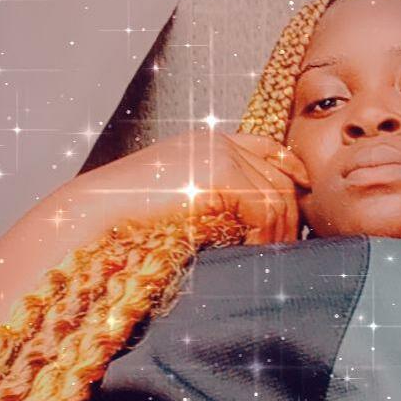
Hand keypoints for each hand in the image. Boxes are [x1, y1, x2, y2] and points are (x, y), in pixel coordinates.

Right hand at [116, 128, 310, 244]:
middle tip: (289, 246)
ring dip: (278, 232)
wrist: (96, 215)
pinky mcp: (221, 171)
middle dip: (290, 213)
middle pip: (278, 174)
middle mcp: (218, 143)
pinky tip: (253, 252)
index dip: (291, 166)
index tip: (304, 188)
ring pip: (275, 195)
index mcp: (208, 145)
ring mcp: (220, 153)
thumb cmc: (129, 220)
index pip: (265, 146)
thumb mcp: (181, 201)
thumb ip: (216, 200)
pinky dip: (264, 235)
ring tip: (269, 257)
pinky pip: (264, 208)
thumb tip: (251, 226)